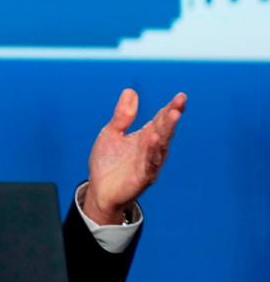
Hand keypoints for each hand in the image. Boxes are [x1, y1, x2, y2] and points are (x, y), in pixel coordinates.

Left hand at [84, 89, 186, 224]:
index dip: (170, 108)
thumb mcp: (112, 133)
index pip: (160, 119)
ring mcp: (149, 163)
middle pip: (164, 129)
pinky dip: (152, 151)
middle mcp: (151, 149)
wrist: (100, 190)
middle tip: (180, 102)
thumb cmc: (108, 162)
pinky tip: (154, 139)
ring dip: (167, 130)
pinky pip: (150, 163)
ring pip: (161, 145)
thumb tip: (131, 91)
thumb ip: (122, 115)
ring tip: (173, 115)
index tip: (181, 96)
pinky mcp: (143, 177)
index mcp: (145, 136)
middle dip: (172, 116)